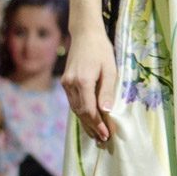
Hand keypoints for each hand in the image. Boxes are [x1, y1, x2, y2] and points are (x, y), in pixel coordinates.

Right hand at [62, 28, 118, 143]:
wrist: (85, 35)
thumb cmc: (102, 50)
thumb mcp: (110, 69)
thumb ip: (107, 91)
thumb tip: (106, 111)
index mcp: (83, 81)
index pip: (89, 109)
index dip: (98, 124)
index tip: (107, 135)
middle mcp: (71, 84)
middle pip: (81, 112)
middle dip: (92, 127)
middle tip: (104, 140)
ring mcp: (66, 84)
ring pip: (75, 109)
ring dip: (86, 123)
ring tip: (97, 135)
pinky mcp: (65, 83)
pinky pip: (73, 102)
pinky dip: (81, 113)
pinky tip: (89, 120)